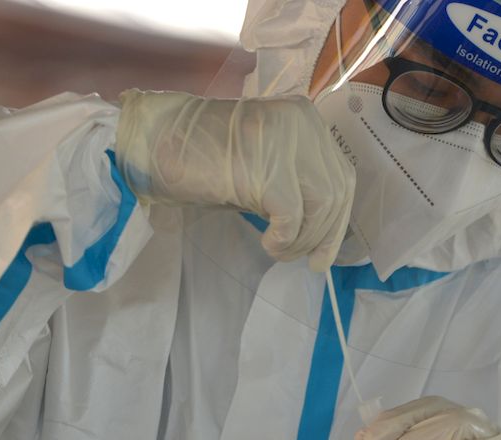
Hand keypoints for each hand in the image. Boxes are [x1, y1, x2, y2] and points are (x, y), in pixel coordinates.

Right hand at [115, 90, 354, 270]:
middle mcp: (302, 123)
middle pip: (338, 192)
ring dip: (301, 240)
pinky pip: (293, 217)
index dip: (338, 220)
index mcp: (304, 118)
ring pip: (320, 206)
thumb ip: (296, 182)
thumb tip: (322, 231)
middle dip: (325, 236)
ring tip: (277, 250)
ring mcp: (285, 142)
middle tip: (306, 261)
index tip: (324, 253)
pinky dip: (284, 240)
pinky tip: (267, 244)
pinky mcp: (267, 168)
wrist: (157, 143)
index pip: (342, 175)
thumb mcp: (263, 163)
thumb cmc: (204, 159)